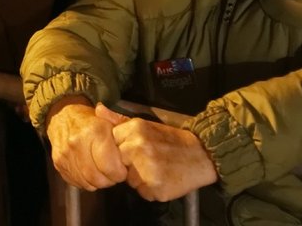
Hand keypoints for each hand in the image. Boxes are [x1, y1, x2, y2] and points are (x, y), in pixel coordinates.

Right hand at [45, 99, 127, 190]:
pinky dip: (85, 181)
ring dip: (98, 182)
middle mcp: (77, 143)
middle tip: (113, 174)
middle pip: (98, 178)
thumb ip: (123, 135)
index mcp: (94, 131)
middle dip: (109, 180)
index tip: (122, 170)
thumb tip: (133, 149)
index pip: (110, 167)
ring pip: (87, 183)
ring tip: (102, 172)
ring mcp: (66, 154)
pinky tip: (89, 171)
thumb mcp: (109, 122)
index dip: (119, 173)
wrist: (63, 116)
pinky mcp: (58, 163)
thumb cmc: (91, 122)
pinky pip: (76, 182)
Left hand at [95, 105, 218, 201]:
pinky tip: (163, 178)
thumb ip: (119, 120)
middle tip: (149, 160)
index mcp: (135, 130)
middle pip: (117, 164)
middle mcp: (138, 148)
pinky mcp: (155, 188)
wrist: (203, 154)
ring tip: (157, 168)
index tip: (136, 150)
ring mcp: (147, 169)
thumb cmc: (171, 141)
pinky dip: (151, 189)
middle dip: (129, 165)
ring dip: (139, 179)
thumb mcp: (145, 126)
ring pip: (129, 181)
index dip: (122, 151)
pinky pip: (143, 193)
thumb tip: (98, 108)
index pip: (110, 146)